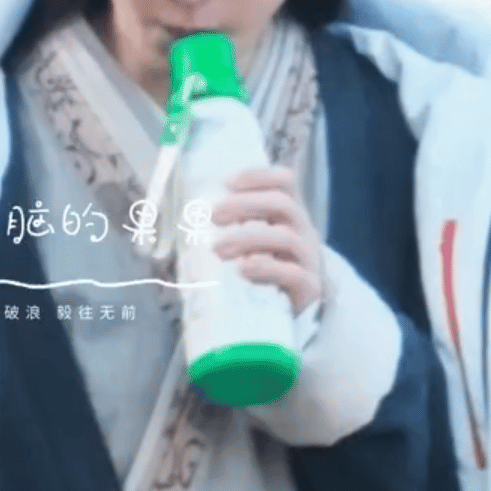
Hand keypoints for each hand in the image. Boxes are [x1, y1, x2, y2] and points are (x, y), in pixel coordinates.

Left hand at [211, 165, 322, 315]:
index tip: (226, 182)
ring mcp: (310, 259)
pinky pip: (294, 273)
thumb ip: (231, 229)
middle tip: (212, 215)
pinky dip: (267, 268)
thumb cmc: (263, 271)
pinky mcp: (309, 288)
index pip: (285, 181)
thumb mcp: (252, 243)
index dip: (258, 176)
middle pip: (284, 204)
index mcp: (290, 214)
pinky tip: (242, 269)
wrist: (293, 314)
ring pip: (287, 237)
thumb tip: (181, 225)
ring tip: (217, 248)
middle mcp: (304, 231)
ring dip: (249, 237)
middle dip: (246, 205)